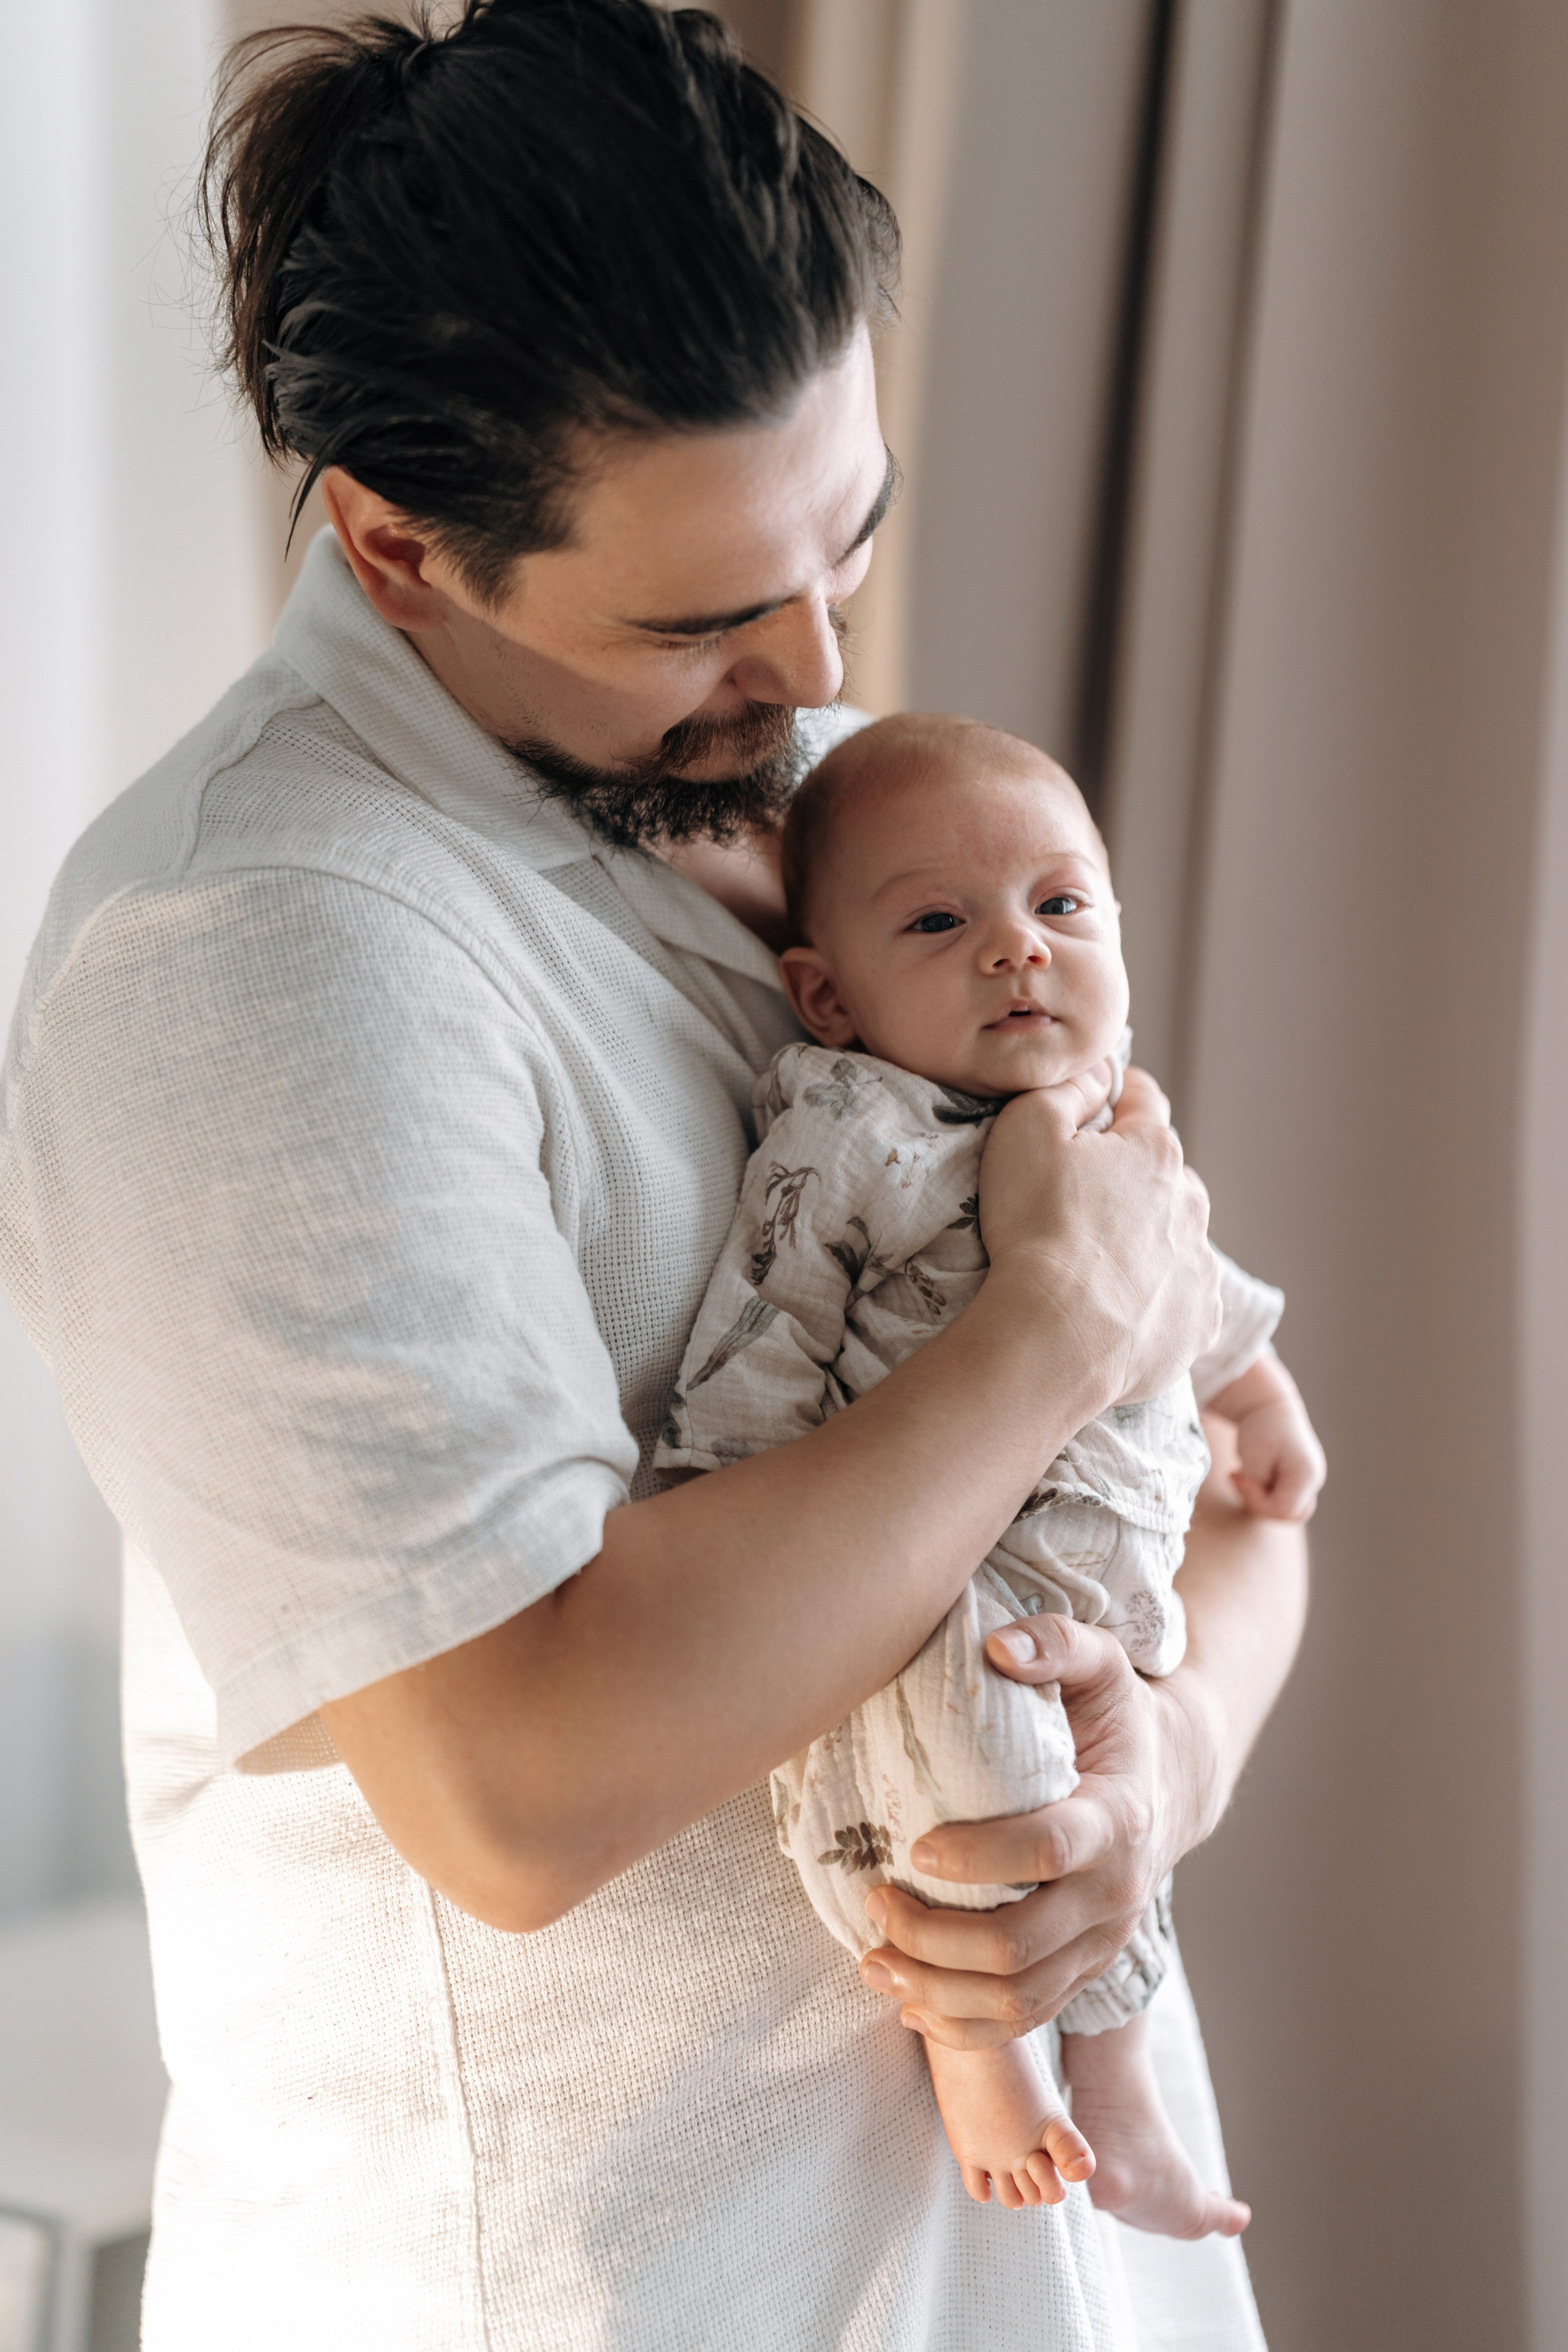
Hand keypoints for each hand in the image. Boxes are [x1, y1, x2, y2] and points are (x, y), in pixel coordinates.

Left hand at [856, 1614, 1214, 2046]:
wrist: (1170, 1785)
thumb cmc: (1116, 1718)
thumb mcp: (1099, 1663)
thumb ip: (1055, 1642)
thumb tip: (997, 1645)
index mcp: (1118, 1819)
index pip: (1047, 1852)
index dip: (979, 1856)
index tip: (916, 1845)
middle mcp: (1114, 1895)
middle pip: (1019, 1946)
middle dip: (935, 1937)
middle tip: (875, 1900)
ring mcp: (1100, 1944)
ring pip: (1017, 2001)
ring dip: (937, 1993)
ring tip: (874, 1961)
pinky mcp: (1082, 1973)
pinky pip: (1023, 2023)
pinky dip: (963, 2028)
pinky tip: (909, 2007)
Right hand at [978, 1065, 1221, 1406]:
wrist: (1059, 1338)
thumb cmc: (1035, 1228)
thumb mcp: (1026, 1129)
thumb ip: (1066, 1088)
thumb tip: (1098, 1074)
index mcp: (1155, 1150)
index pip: (1143, 1099)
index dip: (1115, 1095)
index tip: (1096, 1103)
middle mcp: (1191, 1202)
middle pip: (1163, 1173)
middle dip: (1131, 1178)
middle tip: (1079, 1204)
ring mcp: (1201, 1265)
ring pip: (1176, 1236)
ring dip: (1147, 1239)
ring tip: (1096, 1265)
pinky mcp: (1200, 1321)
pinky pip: (1182, 1296)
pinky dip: (1156, 1296)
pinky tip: (1118, 1307)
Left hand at [1208, 1350, 1325, 1522]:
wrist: (1267, 1403)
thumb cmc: (1260, 1427)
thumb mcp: (1253, 1458)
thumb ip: (1257, 1487)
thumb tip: (1259, 1507)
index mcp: (1307, 1474)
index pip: (1283, 1511)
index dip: (1257, 1501)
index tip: (1237, 1476)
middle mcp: (1314, 1479)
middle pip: (1289, 1515)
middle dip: (1260, 1504)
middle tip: (1239, 1478)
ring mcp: (1310, 1479)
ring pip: (1288, 1510)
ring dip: (1262, 1501)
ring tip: (1244, 1477)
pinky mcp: (1300, 1478)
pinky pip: (1284, 1498)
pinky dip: (1265, 1494)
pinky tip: (1250, 1475)